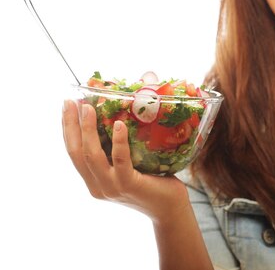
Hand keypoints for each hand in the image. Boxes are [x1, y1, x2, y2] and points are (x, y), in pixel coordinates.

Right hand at [62, 100, 189, 222]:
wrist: (170, 209)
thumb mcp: (132, 162)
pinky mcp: (128, 185)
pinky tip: (119, 124)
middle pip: (76, 153)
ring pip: (93, 156)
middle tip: (70, 102)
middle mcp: (97, 186)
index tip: (67, 106)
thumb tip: (130, 104)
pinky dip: (118, 142)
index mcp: (94, 180)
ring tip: (89, 108)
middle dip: (71, 126)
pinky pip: (120, 161)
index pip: (74, 153)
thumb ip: (124, 144)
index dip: (68, 129)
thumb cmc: (155, 180)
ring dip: (88, 130)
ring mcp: (111, 187)